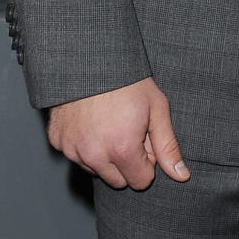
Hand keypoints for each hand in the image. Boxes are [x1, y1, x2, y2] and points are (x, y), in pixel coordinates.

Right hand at [47, 76, 188, 189]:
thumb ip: (168, 146)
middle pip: (117, 181)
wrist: (92, 57)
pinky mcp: (57, 141)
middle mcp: (93, 155)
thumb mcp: (156, 109)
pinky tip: (90, 121)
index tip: (144, 138)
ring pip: (95, 170)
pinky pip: (75, 155)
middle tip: (128, 130)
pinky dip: (83, 145)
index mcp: (122, 149)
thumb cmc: (128, 81)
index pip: (140, 182)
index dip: (146, 160)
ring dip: (104, 155)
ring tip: (109, 123)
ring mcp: (71, 149)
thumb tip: (182, 177)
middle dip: (126, 162)